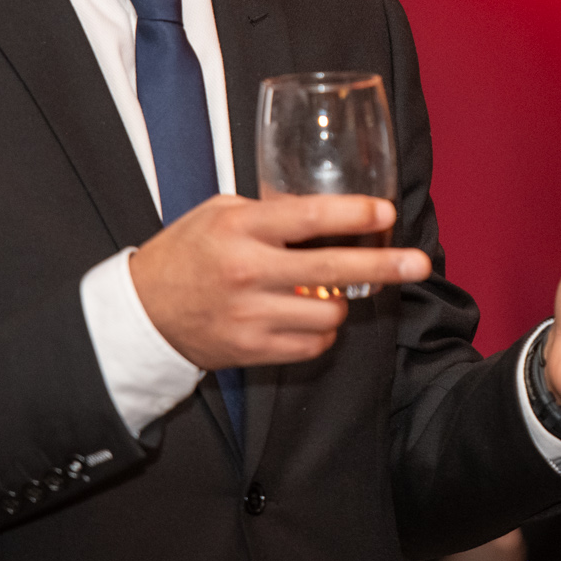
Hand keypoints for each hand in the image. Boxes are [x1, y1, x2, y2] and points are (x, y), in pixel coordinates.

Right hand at [130, 194, 431, 369]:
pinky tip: (309, 315)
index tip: (386, 212)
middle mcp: (248, 272)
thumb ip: (269, 211)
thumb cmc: (185, 254)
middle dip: (385, 265)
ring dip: (342, 301)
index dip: (354, 213)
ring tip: (329, 290)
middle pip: (333, 268)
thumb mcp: (219, 214)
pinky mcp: (252, 349)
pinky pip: (313, 343)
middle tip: (419, 263)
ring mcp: (251, 315)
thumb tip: (328, 211)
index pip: (309, 217)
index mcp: (241, 230)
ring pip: (330, 311)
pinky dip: (322, 329)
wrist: (142, 315)